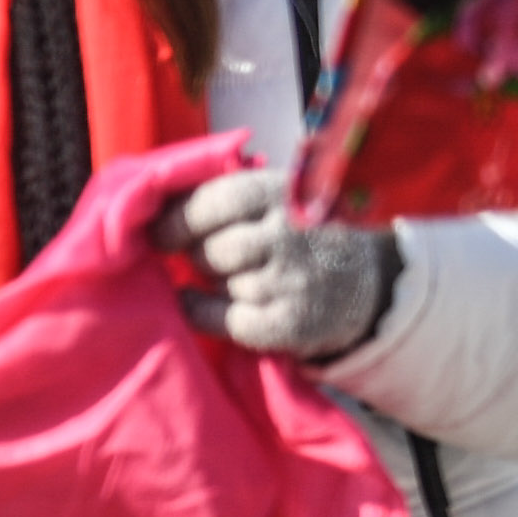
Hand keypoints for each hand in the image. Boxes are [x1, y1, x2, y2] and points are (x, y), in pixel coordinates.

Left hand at [154, 166, 396, 359]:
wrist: (367, 282)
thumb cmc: (298, 232)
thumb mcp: (273, 197)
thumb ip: (221, 194)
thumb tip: (150, 204)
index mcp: (282, 193)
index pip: (215, 201)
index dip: (178, 219)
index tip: (160, 233)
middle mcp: (290, 236)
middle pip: (211, 248)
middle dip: (197, 254)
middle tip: (205, 256)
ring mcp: (293, 281)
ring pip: (217, 281)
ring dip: (211, 281)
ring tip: (232, 275)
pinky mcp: (290, 323)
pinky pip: (221, 318)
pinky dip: (203, 312)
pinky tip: (208, 304)